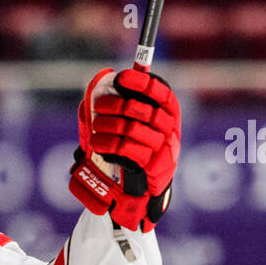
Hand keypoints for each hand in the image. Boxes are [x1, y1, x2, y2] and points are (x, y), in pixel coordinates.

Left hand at [67, 67, 179, 232]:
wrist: (144, 187)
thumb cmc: (138, 147)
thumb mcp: (137, 124)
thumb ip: (125, 103)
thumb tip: (102, 81)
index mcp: (170, 112)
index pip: (161, 91)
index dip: (141, 83)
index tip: (121, 77)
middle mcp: (170, 128)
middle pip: (142, 110)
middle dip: (116, 105)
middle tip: (97, 106)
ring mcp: (164, 148)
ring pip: (131, 130)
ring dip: (107, 126)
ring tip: (94, 128)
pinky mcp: (153, 166)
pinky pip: (127, 151)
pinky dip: (108, 145)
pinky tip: (97, 143)